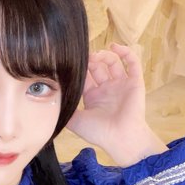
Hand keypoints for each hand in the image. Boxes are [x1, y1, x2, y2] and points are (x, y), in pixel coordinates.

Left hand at [67, 44, 166, 165]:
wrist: (120, 138)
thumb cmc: (99, 132)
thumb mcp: (75, 121)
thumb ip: (64, 110)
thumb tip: (49, 101)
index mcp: (93, 96)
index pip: (85, 76)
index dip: (80, 68)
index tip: (73, 61)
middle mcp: (107, 89)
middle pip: (98, 67)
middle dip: (91, 60)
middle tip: (85, 58)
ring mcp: (121, 85)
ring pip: (113, 63)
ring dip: (105, 55)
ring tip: (96, 55)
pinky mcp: (135, 82)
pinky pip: (133, 63)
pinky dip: (125, 52)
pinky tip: (115, 47)